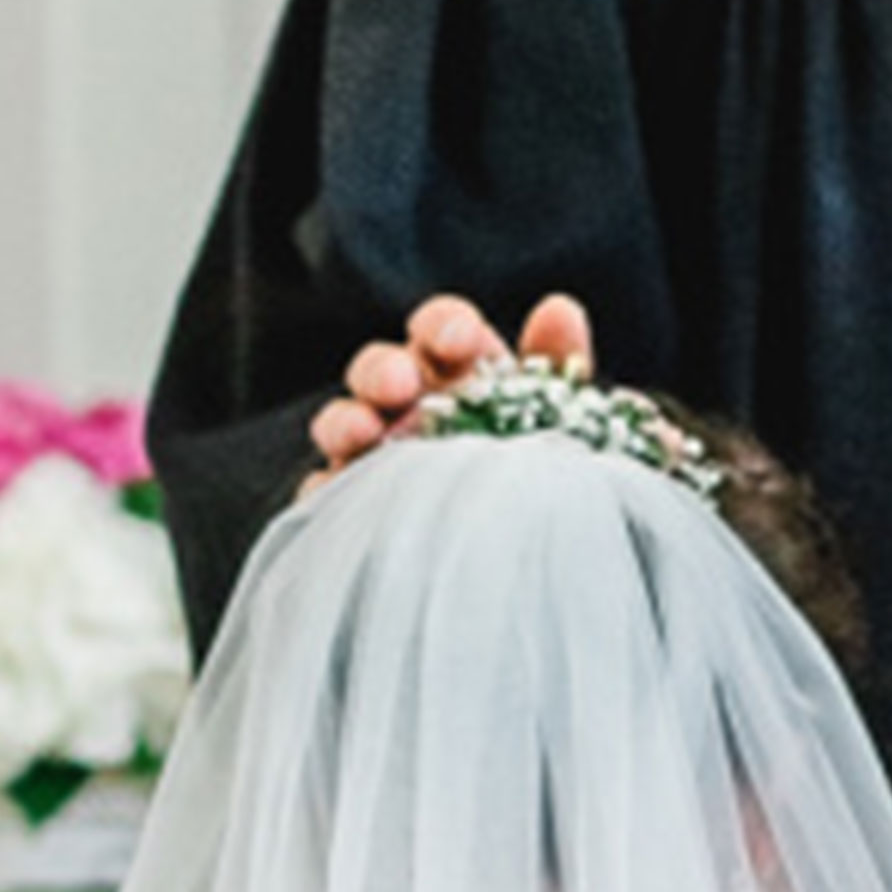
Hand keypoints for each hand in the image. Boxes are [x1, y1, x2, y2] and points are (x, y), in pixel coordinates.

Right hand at [302, 288, 599, 487]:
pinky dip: (326, 487)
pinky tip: (336, 489)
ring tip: (363, 433)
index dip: (445, 324)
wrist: (530, 581)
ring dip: (347, 419)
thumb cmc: (540, 485)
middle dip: (385, 368)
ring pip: (344, 424)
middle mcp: (412, 409)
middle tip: (401, 385)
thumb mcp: (565, 423)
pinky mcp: (354, 510)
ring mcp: (376, 458)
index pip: (442, 329)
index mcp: (462, 376)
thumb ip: (560, 366)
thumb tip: (560, 309)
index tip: (460, 339)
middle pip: (381, 370)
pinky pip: (327, 495)